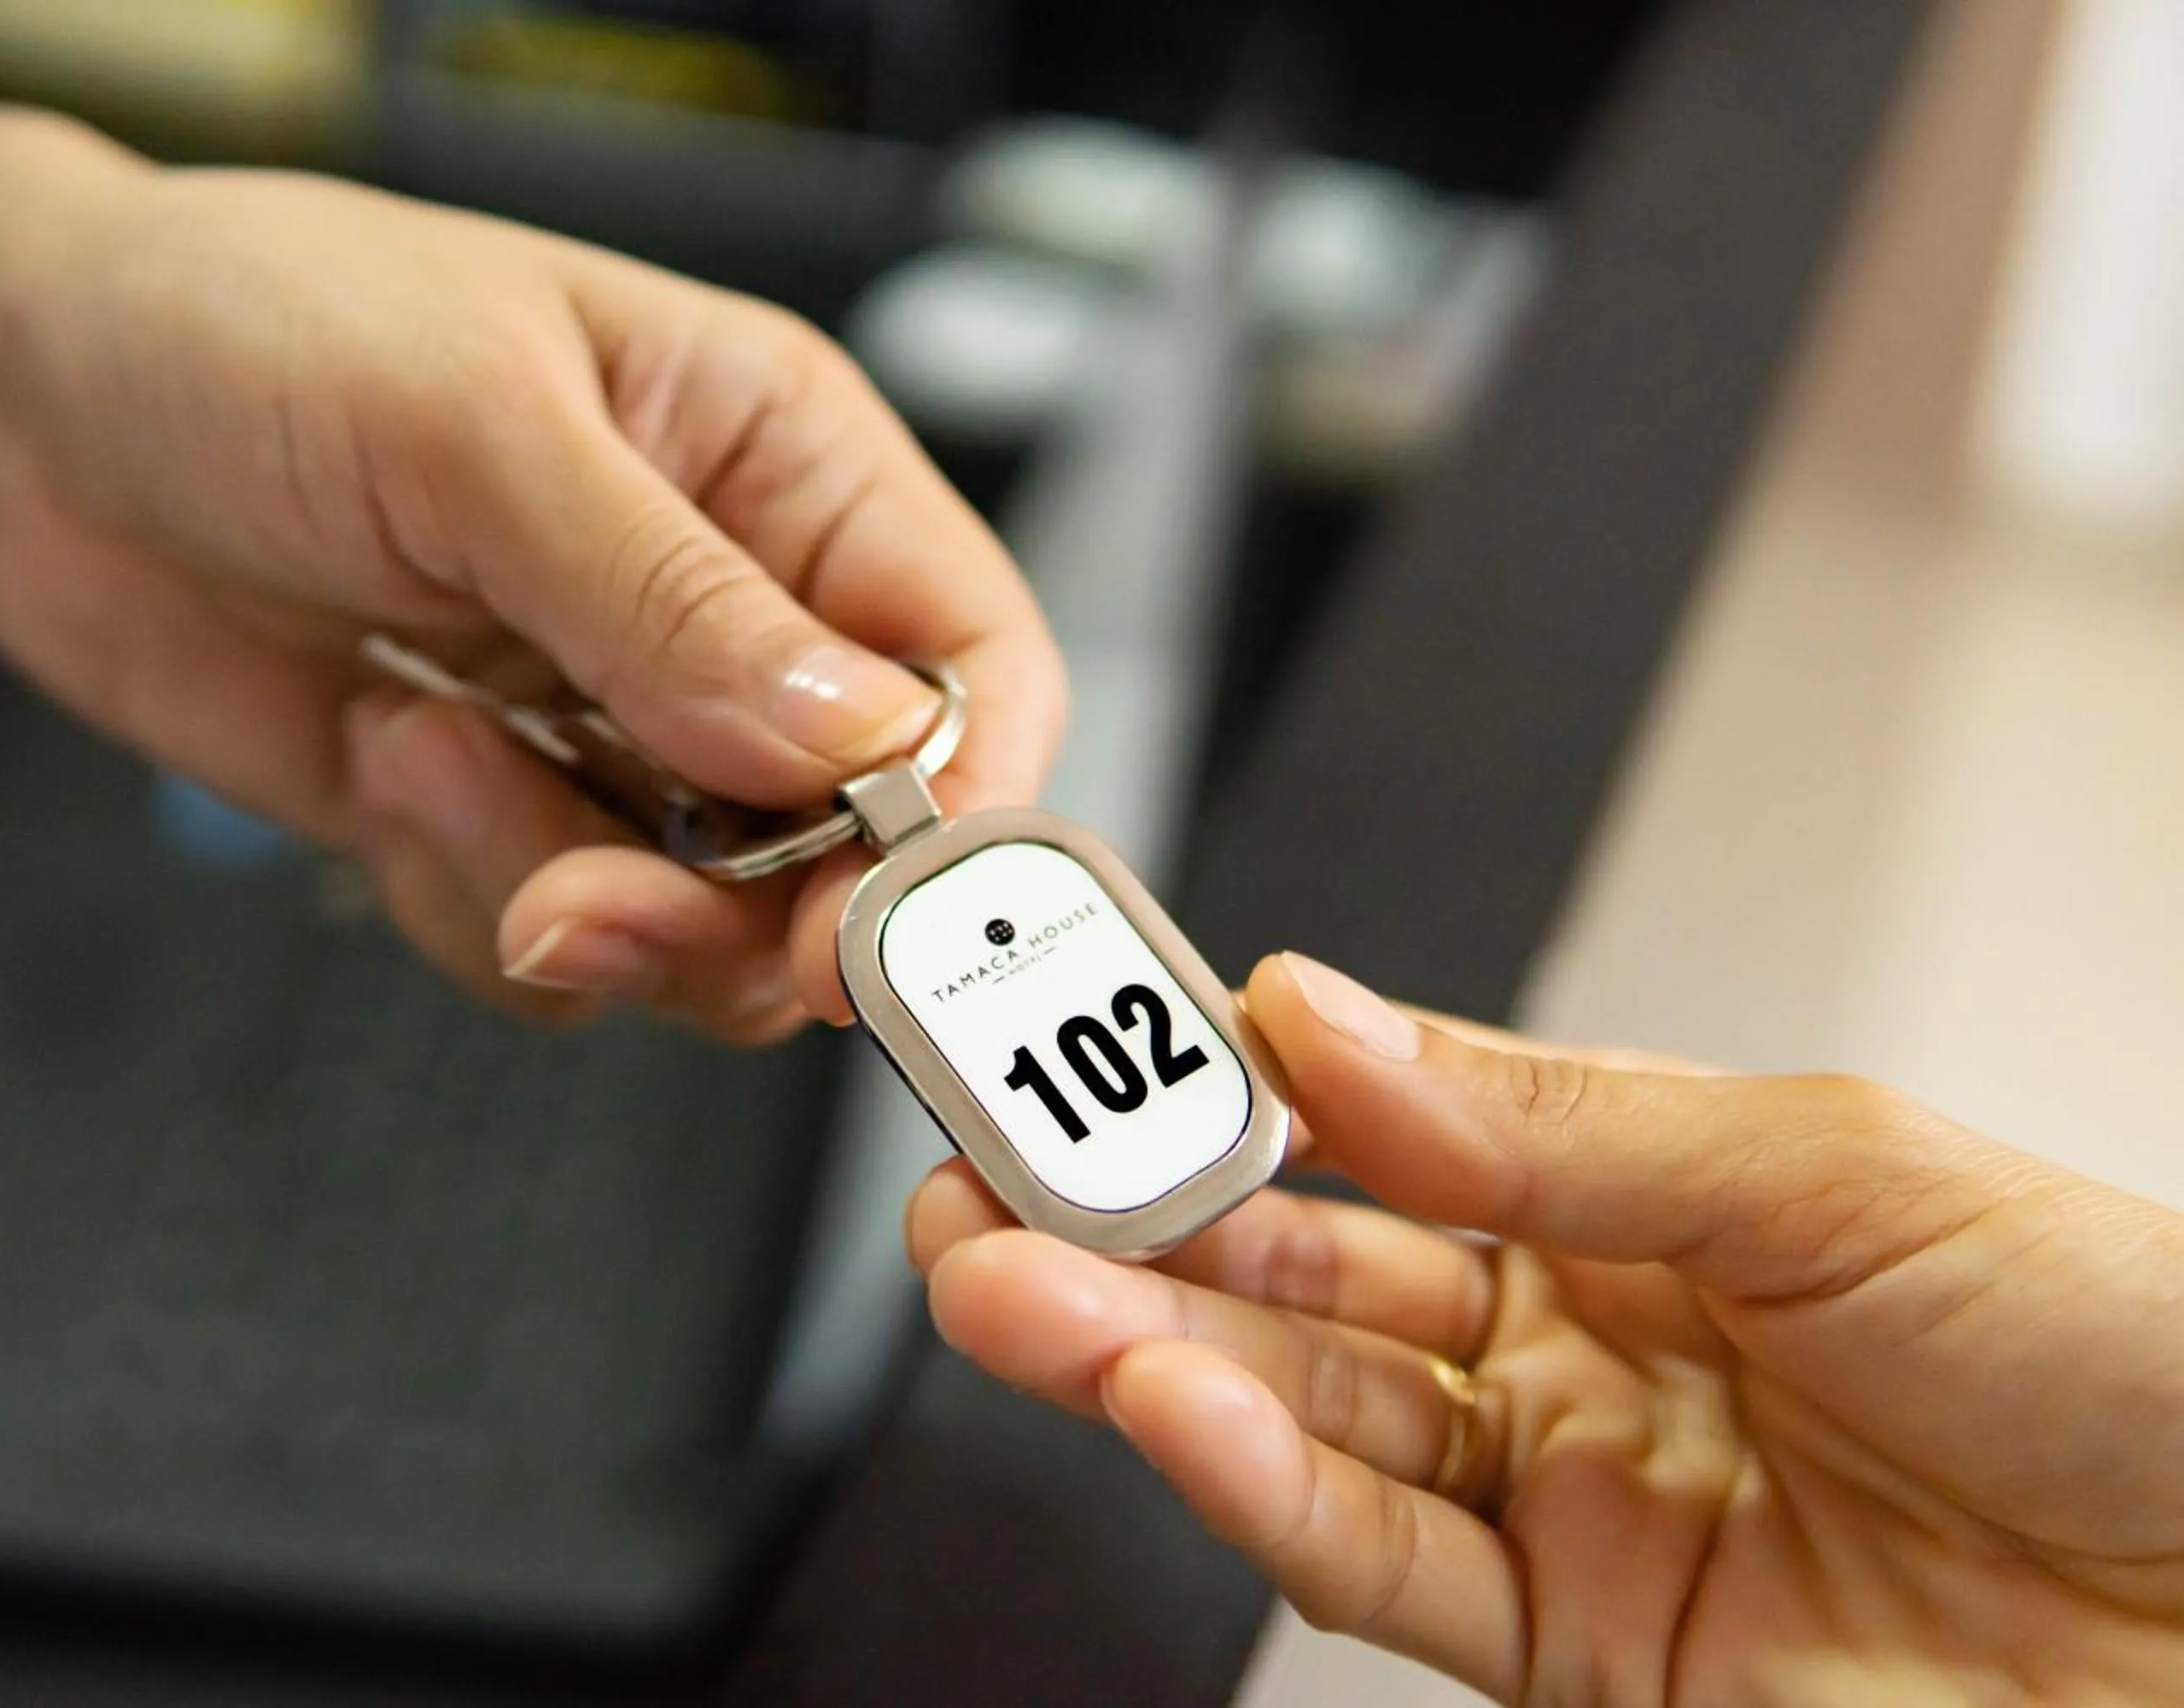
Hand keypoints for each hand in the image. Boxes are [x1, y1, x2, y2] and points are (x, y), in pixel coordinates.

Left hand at [0, 104, 1059, 1035]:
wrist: (15, 420)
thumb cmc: (243, 328)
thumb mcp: (470, 421)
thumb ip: (672, 595)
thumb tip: (858, 741)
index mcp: (777, 465)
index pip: (969, 661)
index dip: (961, 808)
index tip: (870, 909)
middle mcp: (726, 615)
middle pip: (858, 845)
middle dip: (735, 909)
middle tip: (593, 902)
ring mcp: (619, 733)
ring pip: (712, 929)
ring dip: (567, 898)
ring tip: (422, 756)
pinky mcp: (509, 822)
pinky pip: (565, 955)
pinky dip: (465, 900)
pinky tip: (381, 758)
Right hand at [909, 954, 2183, 1703]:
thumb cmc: (2132, 1365)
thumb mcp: (1836, 1170)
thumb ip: (1552, 1118)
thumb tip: (1323, 1027)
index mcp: (1625, 1197)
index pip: (1364, 1126)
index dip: (1216, 1080)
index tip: (1084, 1020)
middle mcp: (1568, 1348)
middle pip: (1293, 1279)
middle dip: (1122, 1224)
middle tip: (978, 1170)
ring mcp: (1562, 1507)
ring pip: (1300, 1421)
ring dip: (1140, 1351)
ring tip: (1006, 1284)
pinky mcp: (1572, 1659)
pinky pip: (1381, 1566)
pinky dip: (1259, 1486)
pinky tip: (1163, 1405)